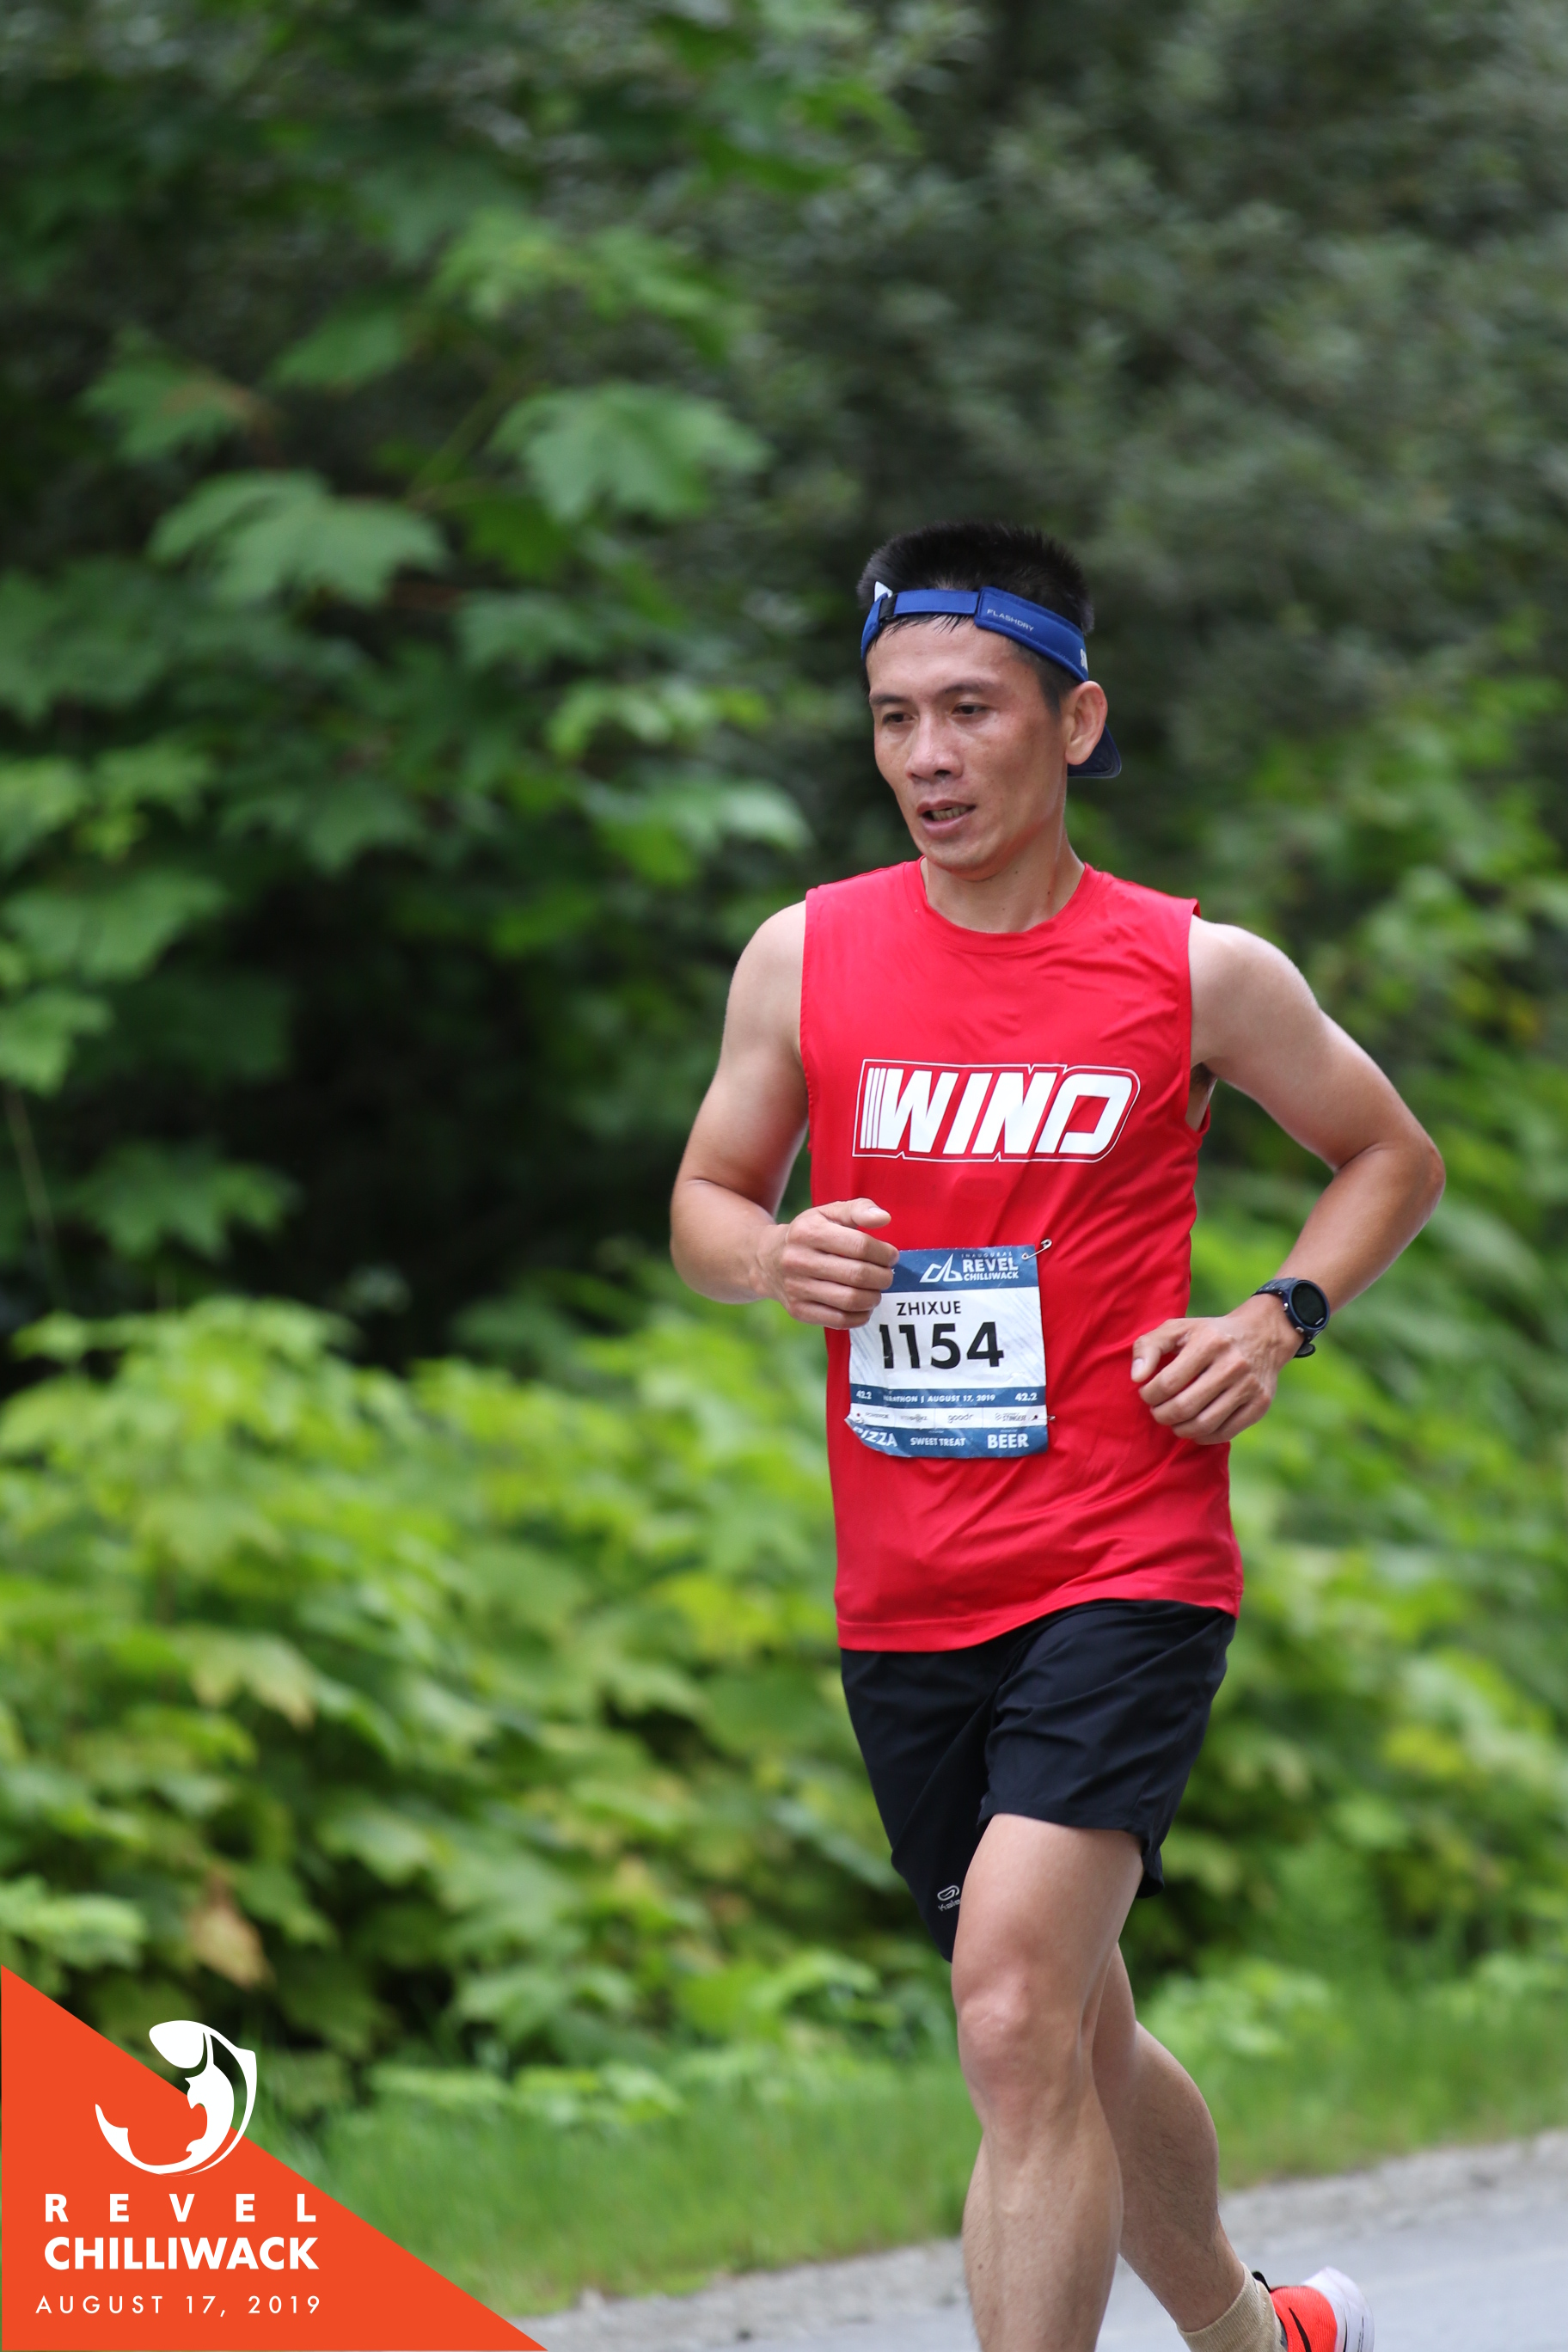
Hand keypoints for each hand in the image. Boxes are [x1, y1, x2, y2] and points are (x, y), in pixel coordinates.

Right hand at [756, 1198, 895, 1327]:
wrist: (766, 1260)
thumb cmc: (808, 1234)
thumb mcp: (827, 1213)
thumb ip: (858, 1209)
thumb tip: (884, 1218)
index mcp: (808, 1232)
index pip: (860, 1245)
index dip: (884, 1253)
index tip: (891, 1256)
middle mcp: (798, 1260)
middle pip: (857, 1275)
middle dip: (883, 1276)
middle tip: (887, 1275)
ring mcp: (796, 1288)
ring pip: (850, 1300)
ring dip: (874, 1297)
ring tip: (876, 1290)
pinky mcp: (798, 1310)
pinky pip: (839, 1320)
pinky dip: (860, 1316)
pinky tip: (864, 1306)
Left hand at [1130, 1293, 1301, 1442]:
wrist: (1262, 1335)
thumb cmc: (1208, 1334)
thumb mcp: (1177, 1328)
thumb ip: (1148, 1346)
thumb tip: (1137, 1377)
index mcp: (1209, 1342)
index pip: (1168, 1382)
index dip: (1150, 1395)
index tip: (1147, 1394)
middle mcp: (1232, 1364)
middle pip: (1184, 1407)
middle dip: (1162, 1415)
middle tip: (1158, 1411)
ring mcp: (1249, 1386)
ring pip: (1204, 1424)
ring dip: (1180, 1429)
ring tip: (1173, 1421)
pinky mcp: (1260, 1404)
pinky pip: (1225, 1433)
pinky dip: (1203, 1437)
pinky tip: (1194, 1428)